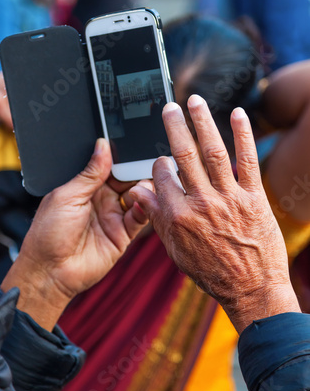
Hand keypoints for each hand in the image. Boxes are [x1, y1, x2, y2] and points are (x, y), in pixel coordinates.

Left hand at [2, 139, 147, 329]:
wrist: (51, 271)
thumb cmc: (48, 233)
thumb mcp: (67, 196)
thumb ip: (89, 173)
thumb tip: (103, 146)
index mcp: (85, 186)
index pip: (108, 165)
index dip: (119, 157)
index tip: (131, 146)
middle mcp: (102, 199)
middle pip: (126, 178)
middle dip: (135, 170)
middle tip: (144, 163)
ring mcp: (114, 215)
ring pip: (137, 195)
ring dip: (143, 188)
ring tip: (145, 183)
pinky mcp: (124, 234)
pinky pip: (140, 217)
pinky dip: (145, 208)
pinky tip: (144, 202)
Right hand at [130, 95, 300, 333]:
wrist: (252, 289)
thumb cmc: (212, 272)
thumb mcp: (175, 250)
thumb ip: (155, 218)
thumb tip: (137, 193)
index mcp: (178, 216)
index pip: (162, 176)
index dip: (158, 164)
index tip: (161, 159)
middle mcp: (201, 203)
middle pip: (184, 155)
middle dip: (175, 126)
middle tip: (169, 107)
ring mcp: (229, 198)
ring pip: (213, 151)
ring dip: (203, 122)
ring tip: (194, 101)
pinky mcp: (254, 197)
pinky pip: (247, 160)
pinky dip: (243, 135)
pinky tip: (237, 114)